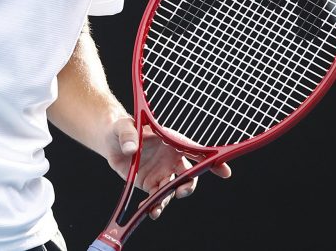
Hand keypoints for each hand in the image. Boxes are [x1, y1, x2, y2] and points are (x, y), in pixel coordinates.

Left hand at [107, 117, 231, 219]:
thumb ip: (128, 135)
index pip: (196, 150)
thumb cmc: (122, 127)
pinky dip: (154, 206)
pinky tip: (147, 209)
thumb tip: (131, 148)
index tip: (225, 172)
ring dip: (168, 200)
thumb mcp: (124, 126)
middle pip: (189, 175)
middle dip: (188, 185)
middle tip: (179, 191)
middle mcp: (171, 159)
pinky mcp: (151, 184)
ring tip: (156, 208)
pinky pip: (157, 198)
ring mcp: (163, 173)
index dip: (211, 160)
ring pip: (173, 190)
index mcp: (172, 141)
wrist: (111, 141)